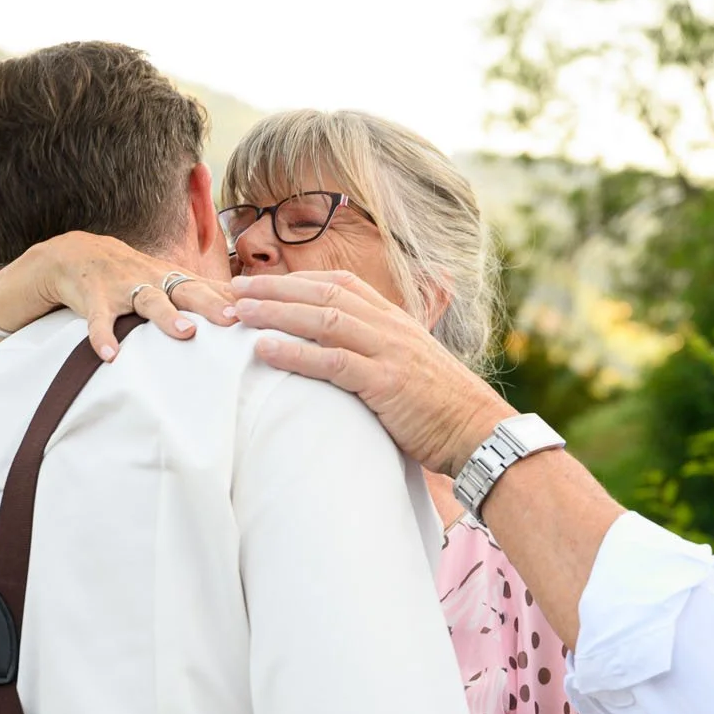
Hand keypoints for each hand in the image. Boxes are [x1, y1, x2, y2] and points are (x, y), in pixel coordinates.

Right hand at [0, 232, 238, 361]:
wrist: (74, 253)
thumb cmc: (133, 273)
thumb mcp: (168, 278)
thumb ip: (204, 292)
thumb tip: (251, 306)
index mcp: (173, 278)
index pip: (209, 286)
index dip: (232, 297)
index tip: (260, 311)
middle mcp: (153, 279)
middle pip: (186, 289)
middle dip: (209, 303)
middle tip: (232, 319)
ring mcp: (124, 287)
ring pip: (148, 300)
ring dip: (166, 315)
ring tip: (185, 333)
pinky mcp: (94, 299)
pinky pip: (99, 320)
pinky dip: (103, 337)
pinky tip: (110, 355)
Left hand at [231, 270, 513, 474]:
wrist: (479, 431)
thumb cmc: (442, 408)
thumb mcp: (410, 368)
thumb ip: (379, 355)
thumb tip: (346, 359)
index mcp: (395, 321)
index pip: (341, 284)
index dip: (298, 281)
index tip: (263, 282)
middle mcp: (389, 327)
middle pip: (324, 294)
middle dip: (275, 289)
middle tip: (234, 291)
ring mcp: (388, 352)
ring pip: (323, 320)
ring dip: (276, 313)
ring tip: (239, 314)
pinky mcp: (386, 382)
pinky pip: (333, 362)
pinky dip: (295, 353)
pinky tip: (265, 350)